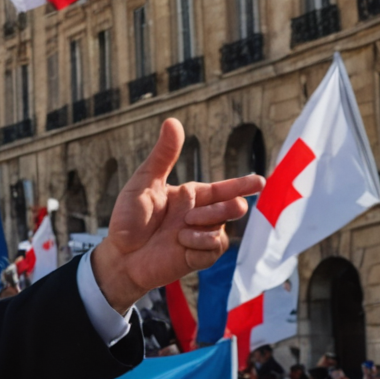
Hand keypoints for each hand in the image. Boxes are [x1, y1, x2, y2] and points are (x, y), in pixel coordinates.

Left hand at [91, 119, 263, 310]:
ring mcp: (201, 236)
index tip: (260, 181)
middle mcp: (201, 215)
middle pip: (233, 207)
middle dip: (220, 209)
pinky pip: (216, 248)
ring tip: (179, 232)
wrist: (119, 255)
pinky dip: (199, 246)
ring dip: (203, 227)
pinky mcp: (199, 257)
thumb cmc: (128, 218)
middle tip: (189, 216)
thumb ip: (163, 156)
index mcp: (192, 196)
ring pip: (224, 228)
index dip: (243, 184)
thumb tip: (173, 121)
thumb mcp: (143, 183)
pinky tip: (180, 246)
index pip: (224, 188)